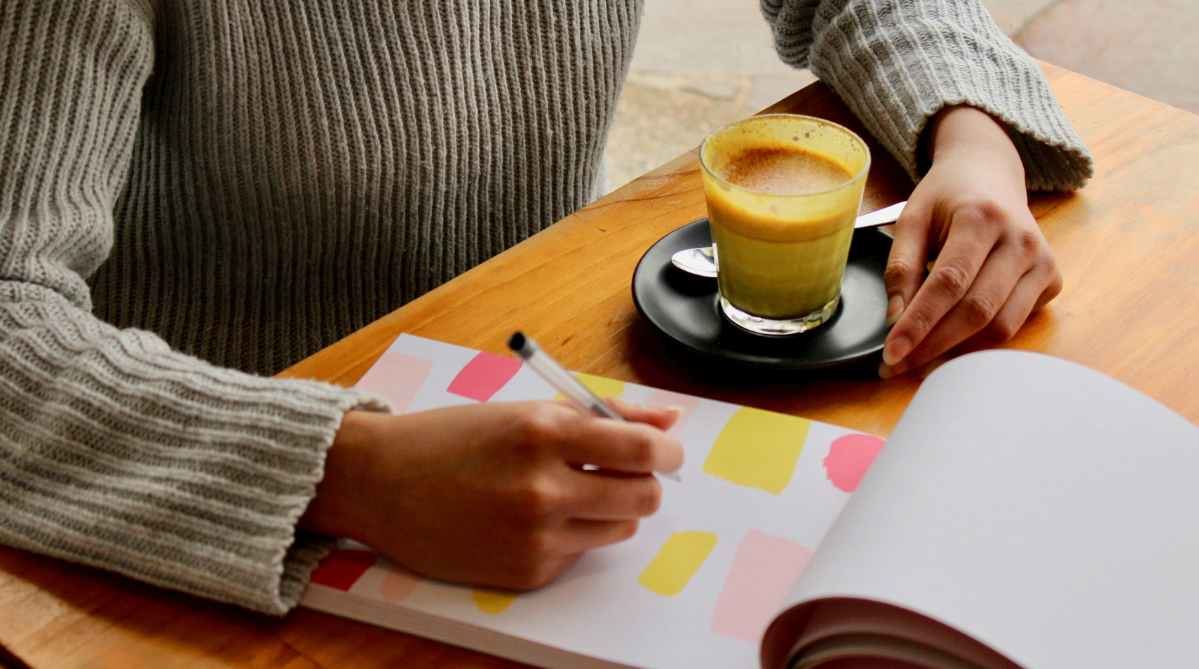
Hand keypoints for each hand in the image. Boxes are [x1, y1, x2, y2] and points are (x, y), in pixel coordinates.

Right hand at [301, 400, 683, 589]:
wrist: (381, 483)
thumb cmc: (452, 439)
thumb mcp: (526, 410)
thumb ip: (604, 413)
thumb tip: (670, 421)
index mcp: (543, 431)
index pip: (642, 449)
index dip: (666, 451)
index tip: (667, 451)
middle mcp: (542, 487)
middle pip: (644, 495)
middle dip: (644, 482)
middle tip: (622, 472)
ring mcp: (535, 535)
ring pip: (620, 527)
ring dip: (610, 509)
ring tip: (569, 491)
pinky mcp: (527, 570)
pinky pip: (581, 552)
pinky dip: (572, 534)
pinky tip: (532, 518)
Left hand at [879, 105, 1062, 377]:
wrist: (990, 171)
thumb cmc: (947, 197)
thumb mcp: (912, 218)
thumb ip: (901, 267)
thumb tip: (896, 319)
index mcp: (981, 218)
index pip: (949, 283)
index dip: (919, 322)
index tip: (891, 351)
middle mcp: (1020, 241)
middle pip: (977, 310)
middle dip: (933, 345)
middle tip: (897, 366)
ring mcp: (1042, 261)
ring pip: (1001, 325)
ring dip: (956, 351)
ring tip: (919, 360)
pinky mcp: (1051, 279)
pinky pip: (1015, 323)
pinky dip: (981, 340)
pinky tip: (952, 342)